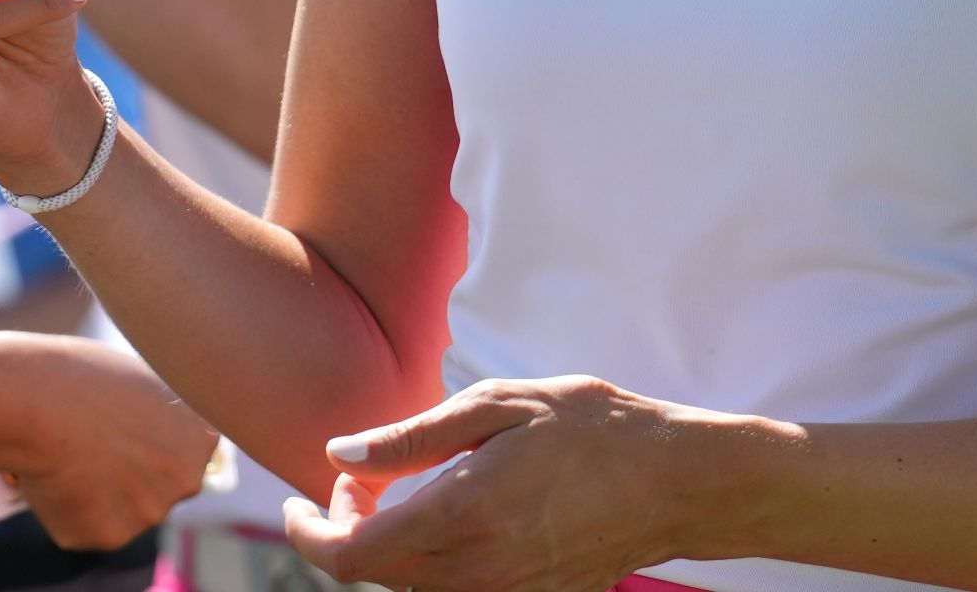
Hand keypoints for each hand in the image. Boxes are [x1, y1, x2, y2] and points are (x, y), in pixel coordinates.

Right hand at [6, 337, 218, 550]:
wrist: (36, 401)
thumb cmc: (81, 374)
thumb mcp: (139, 380)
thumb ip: (157, 411)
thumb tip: (149, 427)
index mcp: (200, 436)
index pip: (188, 451)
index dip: (153, 441)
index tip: (125, 429)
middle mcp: (187, 481)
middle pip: (160, 486)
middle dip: (133, 475)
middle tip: (93, 445)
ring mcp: (150, 512)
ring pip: (124, 510)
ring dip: (99, 494)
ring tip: (66, 455)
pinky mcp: (109, 537)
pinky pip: (89, 526)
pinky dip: (70, 509)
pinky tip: (53, 479)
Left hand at [280, 377, 718, 591]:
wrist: (676, 482)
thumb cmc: (590, 427)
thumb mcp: (498, 404)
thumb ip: (411, 436)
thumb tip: (339, 453)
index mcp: (463, 514)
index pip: (350, 557)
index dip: (308, 534)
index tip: (300, 499)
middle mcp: (479, 569)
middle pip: (373, 576)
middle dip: (345, 531)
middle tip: (357, 480)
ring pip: (411, 587)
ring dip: (386, 547)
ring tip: (400, 492)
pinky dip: (430, 561)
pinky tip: (445, 517)